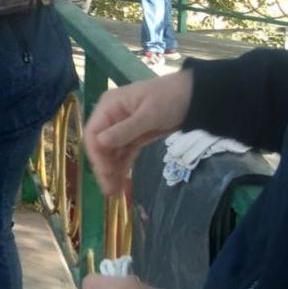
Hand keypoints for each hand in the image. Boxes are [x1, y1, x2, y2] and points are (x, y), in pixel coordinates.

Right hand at [84, 70, 193, 195]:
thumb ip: (125, 129)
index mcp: (109, 106)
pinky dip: (122, 167)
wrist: (194, 95)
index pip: (93, 133)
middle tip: (110, 191)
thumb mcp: (149, 114)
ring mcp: (122, 128)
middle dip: (104, 168)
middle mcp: (111, 117)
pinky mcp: (134, 136)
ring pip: (111, 153)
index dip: (96, 154)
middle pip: (100, 146)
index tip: (105, 172)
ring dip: (112, 171)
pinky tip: (122, 182)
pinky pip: (124, 153)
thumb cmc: (170, 98)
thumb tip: (100, 142)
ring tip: (116, 192)